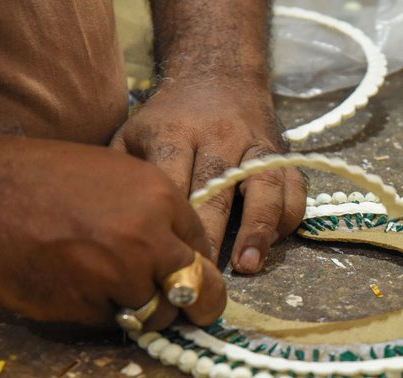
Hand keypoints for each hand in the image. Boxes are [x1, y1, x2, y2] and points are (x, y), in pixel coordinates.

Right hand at [0, 136, 225, 328]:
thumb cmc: (47, 180)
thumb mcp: (117, 176)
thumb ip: (157, 215)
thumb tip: (188, 257)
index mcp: (160, 198)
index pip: (204, 249)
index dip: (201, 270)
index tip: (197, 281)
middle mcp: (147, 238)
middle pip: (196, 290)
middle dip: (198, 305)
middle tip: (196, 314)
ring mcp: (118, 275)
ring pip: (157, 314)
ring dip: (144, 311)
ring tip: (114, 288)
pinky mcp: (87, 306)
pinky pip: (114, 322)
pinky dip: (103, 313)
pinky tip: (79, 286)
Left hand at [110, 80, 306, 273]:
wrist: (217, 76)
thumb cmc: (168, 119)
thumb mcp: (133, 132)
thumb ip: (122, 173)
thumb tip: (109, 225)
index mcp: (174, 131)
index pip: (175, 178)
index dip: (174, 219)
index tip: (168, 256)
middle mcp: (219, 135)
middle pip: (217, 188)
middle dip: (211, 235)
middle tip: (202, 276)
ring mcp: (255, 145)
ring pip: (263, 187)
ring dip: (257, 229)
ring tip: (247, 266)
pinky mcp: (282, 154)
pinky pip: (293, 188)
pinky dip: (286, 218)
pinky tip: (270, 243)